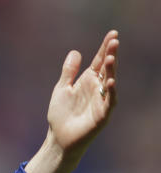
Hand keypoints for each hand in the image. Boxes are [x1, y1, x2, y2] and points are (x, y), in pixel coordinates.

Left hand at [25, 30, 119, 172]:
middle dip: (111, 55)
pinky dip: (110, 92)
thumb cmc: (61, 115)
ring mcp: (101, 101)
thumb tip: (75, 52)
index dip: (105, 48)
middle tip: (114, 41)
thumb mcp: (62, 89)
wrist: (58, 138)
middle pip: (107, 69)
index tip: (112, 34)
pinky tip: (110, 82)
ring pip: (109, 83)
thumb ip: (68, 72)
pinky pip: (109, 102)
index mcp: (88, 81)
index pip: (99, 61)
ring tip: (110, 57)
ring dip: (111, 71)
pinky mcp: (102, 115)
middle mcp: (97, 89)